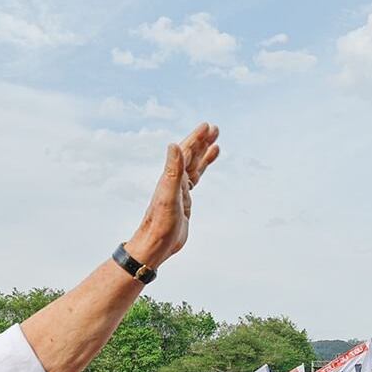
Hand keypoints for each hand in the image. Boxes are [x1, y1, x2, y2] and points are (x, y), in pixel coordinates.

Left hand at [121, 122, 218, 268]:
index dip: (196, 138)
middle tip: (215, 129)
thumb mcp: (168, 195)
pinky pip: (195, 181)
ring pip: (194, 167)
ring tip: (215, 144)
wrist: (155, 245)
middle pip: (191, 156)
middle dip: (202, 142)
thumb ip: (172, 170)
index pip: (186, 152)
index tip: (208, 126)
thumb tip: (174, 145)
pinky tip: (203, 169)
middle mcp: (175, 180)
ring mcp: (180, 190)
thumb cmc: (161, 223)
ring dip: (203, 154)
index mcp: (172, 177)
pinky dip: (201, 172)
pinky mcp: (184, 201)